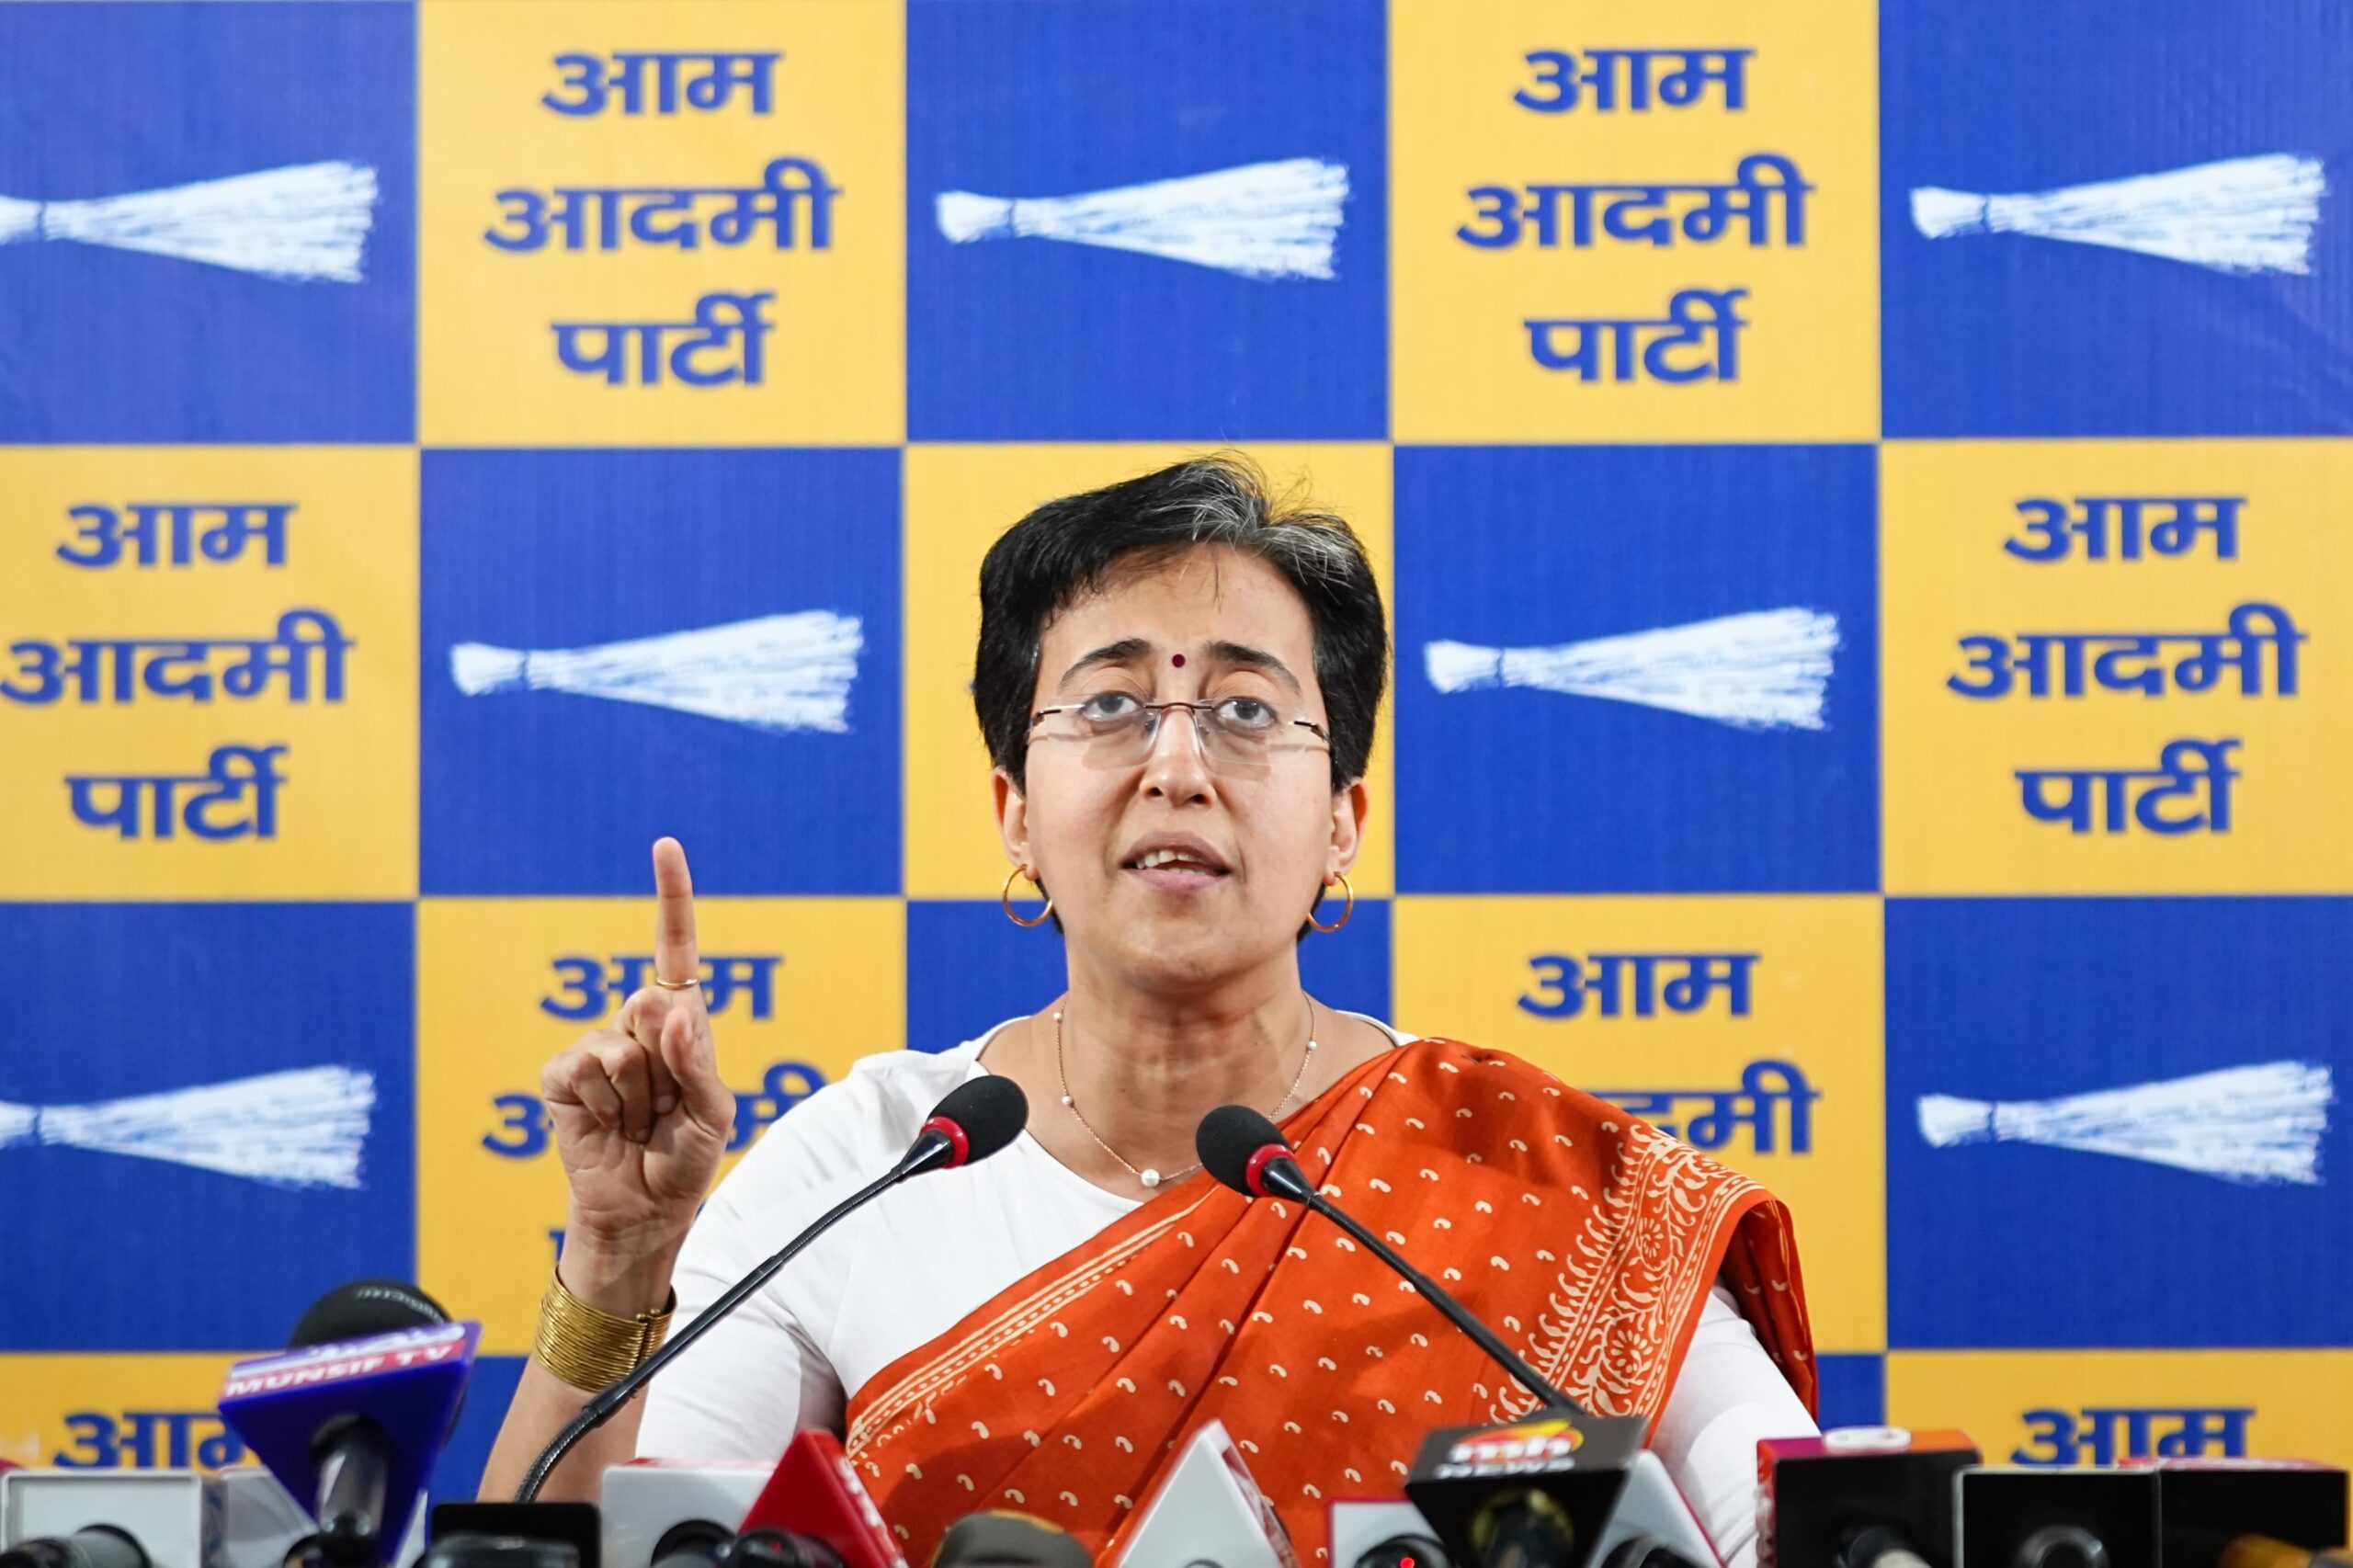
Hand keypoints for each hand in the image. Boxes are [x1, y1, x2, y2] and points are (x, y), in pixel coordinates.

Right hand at [541, 837, 736, 1259]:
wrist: (641, 1211)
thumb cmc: (684, 1160)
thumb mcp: (712, 1114)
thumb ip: (695, 1061)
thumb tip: (664, 1004)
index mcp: (680, 1024)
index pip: (675, 951)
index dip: (671, 897)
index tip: (665, 845)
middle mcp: (637, 1027)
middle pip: (649, 1006)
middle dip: (666, 1063)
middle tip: (665, 1108)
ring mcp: (596, 1049)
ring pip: (618, 1046)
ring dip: (636, 1095)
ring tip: (638, 1123)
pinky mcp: (560, 1076)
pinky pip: (581, 1069)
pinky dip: (600, 1105)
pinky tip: (605, 1126)